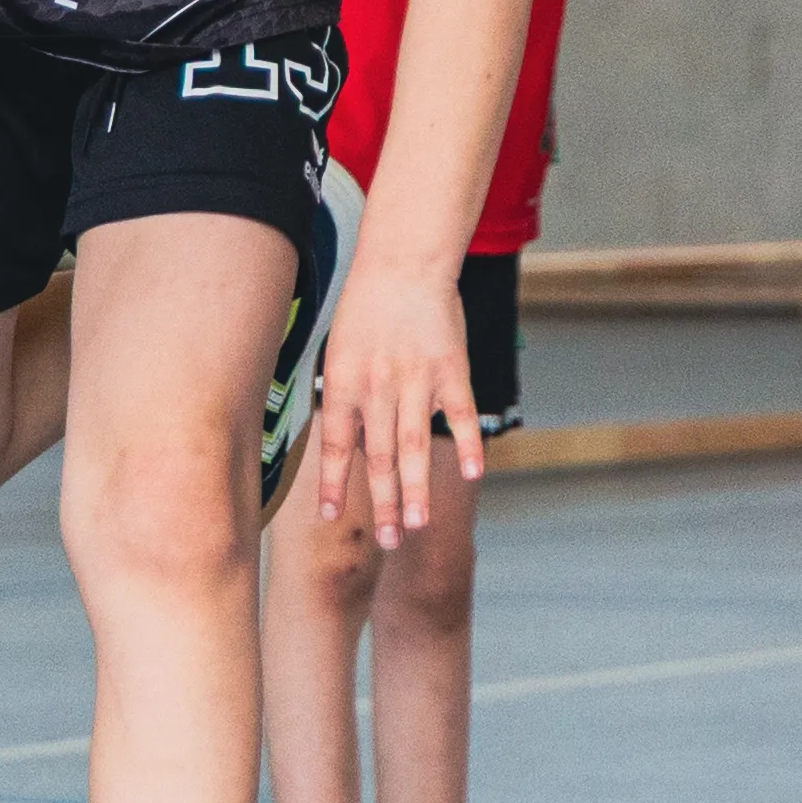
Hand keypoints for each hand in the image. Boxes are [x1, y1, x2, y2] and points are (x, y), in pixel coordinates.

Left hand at [311, 262, 479, 547]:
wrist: (404, 262)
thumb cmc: (366, 308)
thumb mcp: (340, 351)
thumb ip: (346, 399)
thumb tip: (351, 448)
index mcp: (344, 382)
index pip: (335, 443)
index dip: (331, 482)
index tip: (328, 517)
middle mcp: (378, 386)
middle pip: (380, 455)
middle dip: (382, 501)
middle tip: (386, 540)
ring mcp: (416, 380)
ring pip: (415, 444)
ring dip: (416, 488)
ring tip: (416, 525)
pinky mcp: (451, 370)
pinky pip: (459, 415)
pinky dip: (468, 445)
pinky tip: (473, 475)